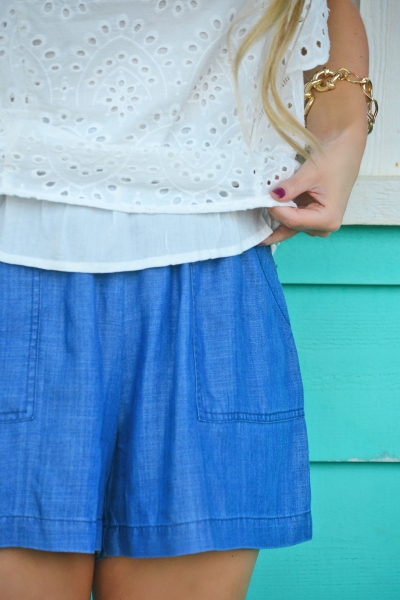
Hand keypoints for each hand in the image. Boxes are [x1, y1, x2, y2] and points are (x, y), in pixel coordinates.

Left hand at [259, 123, 366, 245]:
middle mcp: (323, 227)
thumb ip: (291, 187)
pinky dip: (278, 214)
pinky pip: (290, 220)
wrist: (343, 149)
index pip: (293, 220)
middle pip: (290, 226)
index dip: (275, 210)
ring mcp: (317, 223)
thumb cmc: (334, 160)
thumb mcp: (310, 172)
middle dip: (272, 219)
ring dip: (273, 219)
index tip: (263, 197)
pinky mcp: (310, 217)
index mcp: (328, 219)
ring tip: (252, 216)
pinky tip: (262, 214)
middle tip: (248, 218)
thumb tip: (271, 197)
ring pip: (288, 226)